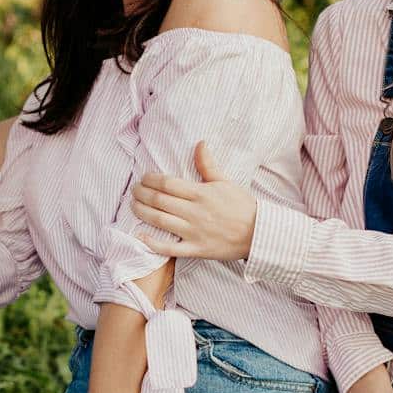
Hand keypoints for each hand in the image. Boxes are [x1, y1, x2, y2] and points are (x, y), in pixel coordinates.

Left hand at [131, 141, 256, 260]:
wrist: (259, 234)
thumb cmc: (242, 206)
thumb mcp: (225, 182)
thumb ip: (208, 164)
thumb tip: (200, 143)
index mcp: (201, 193)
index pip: (167, 183)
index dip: (151, 179)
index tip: (144, 178)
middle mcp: (194, 212)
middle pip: (159, 200)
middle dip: (141, 193)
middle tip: (134, 190)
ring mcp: (193, 232)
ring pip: (159, 221)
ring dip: (141, 212)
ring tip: (133, 205)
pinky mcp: (196, 249)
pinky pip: (169, 248)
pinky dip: (152, 243)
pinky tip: (140, 236)